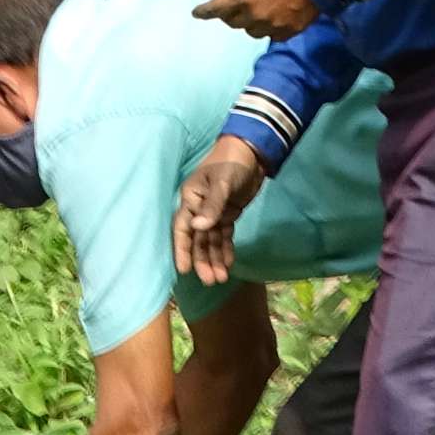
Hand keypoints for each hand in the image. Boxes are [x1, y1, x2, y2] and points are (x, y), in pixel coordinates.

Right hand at [172, 135, 264, 286]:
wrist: (252, 153)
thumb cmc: (231, 163)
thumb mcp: (222, 183)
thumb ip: (212, 206)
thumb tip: (198, 227)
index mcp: (191, 199)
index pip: (183, 228)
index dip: (182, 249)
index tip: (184, 270)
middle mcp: (198, 209)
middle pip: (197, 239)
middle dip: (202, 260)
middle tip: (210, 281)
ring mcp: (213, 213)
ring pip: (210, 241)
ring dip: (214, 259)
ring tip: (221, 278)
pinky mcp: (227, 215)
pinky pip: (224, 236)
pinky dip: (225, 250)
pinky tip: (229, 264)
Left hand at [194, 0, 315, 40]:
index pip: (216, 8)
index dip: (204, 11)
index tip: (197, 13)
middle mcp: (254, 14)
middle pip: (232, 22)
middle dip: (227, 14)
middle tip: (229, 6)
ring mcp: (273, 25)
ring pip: (251, 31)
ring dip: (247, 22)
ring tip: (252, 11)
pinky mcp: (290, 31)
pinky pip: (271, 36)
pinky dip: (267, 29)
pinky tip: (270, 19)